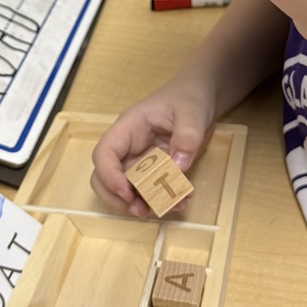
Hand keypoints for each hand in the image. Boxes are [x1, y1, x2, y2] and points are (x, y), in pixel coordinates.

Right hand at [90, 76, 216, 216]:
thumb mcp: (192, 112)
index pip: (104, 154)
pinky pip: (150, 190)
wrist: (202, 95)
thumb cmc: (189, 96)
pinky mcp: (155, 170)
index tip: (128, 193)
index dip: (109, 176)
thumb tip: (179, 166)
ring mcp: (140, 159)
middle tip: (140, 211)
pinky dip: (161, 200)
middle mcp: (128, 146)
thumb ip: (187, 136)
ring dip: (139, 204)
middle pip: (104, 177)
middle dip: (117, 198)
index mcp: (129, 127)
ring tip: (164, 209)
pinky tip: (181, 201)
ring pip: (125, 188)